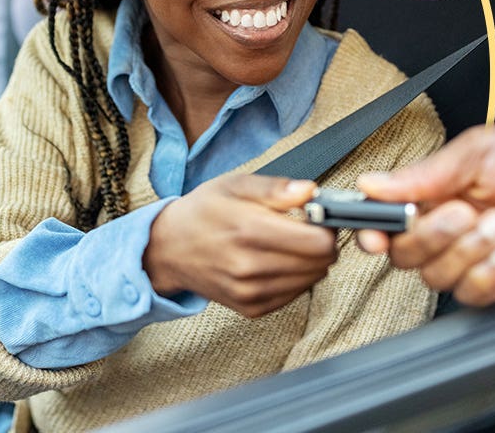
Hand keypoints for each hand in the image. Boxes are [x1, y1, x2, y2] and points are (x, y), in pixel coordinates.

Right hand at [143, 175, 336, 317]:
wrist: (169, 249)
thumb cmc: (203, 212)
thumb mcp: (234, 185)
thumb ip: (275, 188)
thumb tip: (310, 191)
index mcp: (248, 229)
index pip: (318, 242)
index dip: (325, 226)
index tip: (317, 217)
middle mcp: (250, 266)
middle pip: (320, 263)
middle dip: (321, 243)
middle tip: (305, 228)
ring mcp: (250, 292)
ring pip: (312, 280)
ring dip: (310, 261)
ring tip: (288, 244)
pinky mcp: (251, 308)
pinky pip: (295, 295)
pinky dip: (295, 278)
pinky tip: (277, 261)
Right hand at [354, 106, 494, 305]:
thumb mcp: (481, 153)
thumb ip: (424, 174)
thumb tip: (372, 184)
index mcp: (443, 187)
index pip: (391, 216)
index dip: (376, 229)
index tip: (375, 233)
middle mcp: (456, 222)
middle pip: (407, 253)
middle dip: (430, 237)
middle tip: (461, 213)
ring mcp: (481, 254)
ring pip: (438, 277)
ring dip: (466, 252)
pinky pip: (473, 294)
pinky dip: (487, 273)